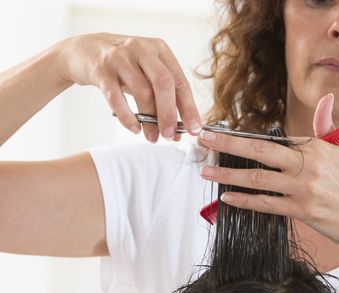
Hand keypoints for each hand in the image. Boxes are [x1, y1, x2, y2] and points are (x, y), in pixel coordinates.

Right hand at [55, 33, 201, 141]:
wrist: (83, 50)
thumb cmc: (123, 66)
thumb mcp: (146, 73)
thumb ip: (162, 98)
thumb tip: (177, 131)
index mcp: (160, 50)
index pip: (180, 81)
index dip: (189, 107)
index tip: (194, 129)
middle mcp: (142, 50)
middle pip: (164, 83)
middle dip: (169, 113)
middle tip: (171, 136)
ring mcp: (120, 58)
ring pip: (142, 92)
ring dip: (149, 120)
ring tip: (152, 137)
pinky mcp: (100, 69)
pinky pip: (116, 97)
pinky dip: (127, 117)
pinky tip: (134, 128)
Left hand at [198, 94, 338, 250]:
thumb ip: (326, 128)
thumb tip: (326, 102)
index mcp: (316, 147)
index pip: (275, 139)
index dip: (247, 137)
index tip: (225, 134)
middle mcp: (308, 165)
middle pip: (260, 151)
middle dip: (228, 143)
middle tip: (204, 139)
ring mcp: (303, 188)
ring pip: (257, 178)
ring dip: (228, 174)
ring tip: (206, 171)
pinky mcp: (301, 210)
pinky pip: (266, 204)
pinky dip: (245, 200)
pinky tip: (227, 198)